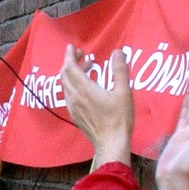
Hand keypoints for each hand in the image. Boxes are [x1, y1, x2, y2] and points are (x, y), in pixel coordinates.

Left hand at [60, 45, 135, 167]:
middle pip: (64, 75)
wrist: (111, 143)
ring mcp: (72, 107)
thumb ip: (120, 70)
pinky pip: (68, 94)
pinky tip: (86, 86)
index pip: (70, 68)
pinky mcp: (74, 115)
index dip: (69, 55)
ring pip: (66, 85)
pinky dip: (73, 84)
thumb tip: (118, 52)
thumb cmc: (119, 118)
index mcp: (84, 89)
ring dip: (72, 73)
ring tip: (89, 67)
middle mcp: (74, 97)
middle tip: (82, 54)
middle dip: (70, 62)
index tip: (72, 47)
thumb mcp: (123, 92)